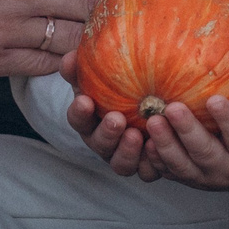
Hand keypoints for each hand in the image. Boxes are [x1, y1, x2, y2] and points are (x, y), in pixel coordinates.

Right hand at [62, 53, 154, 179]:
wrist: (157, 101)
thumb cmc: (124, 84)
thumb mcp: (105, 71)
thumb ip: (86, 66)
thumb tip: (70, 57)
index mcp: (90, 120)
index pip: (78, 118)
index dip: (79, 113)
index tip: (85, 101)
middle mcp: (104, 142)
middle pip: (99, 144)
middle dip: (106, 133)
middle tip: (116, 119)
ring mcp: (124, 157)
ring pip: (121, 164)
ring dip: (127, 152)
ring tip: (137, 135)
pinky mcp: (146, 167)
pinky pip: (147, 172)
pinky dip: (151, 164)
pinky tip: (158, 147)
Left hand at [137, 82, 228, 199]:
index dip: (227, 120)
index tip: (215, 99)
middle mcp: (226, 169)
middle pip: (205, 154)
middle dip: (187, 132)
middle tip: (172, 108)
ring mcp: (204, 177)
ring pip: (182, 166)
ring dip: (165, 145)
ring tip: (152, 121)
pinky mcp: (187, 179)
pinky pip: (169, 172)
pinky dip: (154, 159)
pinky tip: (142, 140)